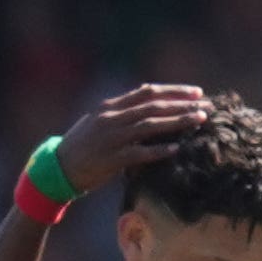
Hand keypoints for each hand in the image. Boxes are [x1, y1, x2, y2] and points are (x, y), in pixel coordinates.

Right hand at [58, 84, 209, 194]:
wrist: (56, 170)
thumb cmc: (80, 147)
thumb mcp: (97, 123)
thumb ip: (121, 113)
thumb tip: (149, 108)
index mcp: (109, 107)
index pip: (147, 92)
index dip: (174, 91)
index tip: (196, 92)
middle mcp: (111, 118)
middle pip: (154, 106)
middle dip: (182, 104)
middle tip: (205, 105)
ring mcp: (111, 138)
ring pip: (151, 125)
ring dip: (178, 122)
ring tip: (199, 120)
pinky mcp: (111, 159)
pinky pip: (140, 153)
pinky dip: (159, 150)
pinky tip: (177, 148)